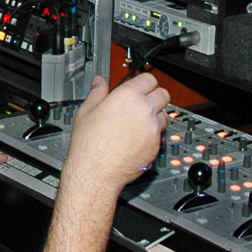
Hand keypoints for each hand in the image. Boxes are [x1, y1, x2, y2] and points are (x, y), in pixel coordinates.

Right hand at [60, 73, 170, 191]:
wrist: (96, 172)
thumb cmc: (89, 144)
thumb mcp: (86, 111)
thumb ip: (97, 92)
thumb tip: (99, 82)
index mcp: (127, 96)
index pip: (148, 78)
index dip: (143, 81)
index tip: (139, 85)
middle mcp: (144, 109)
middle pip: (163, 93)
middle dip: (155, 95)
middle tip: (144, 101)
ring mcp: (152, 128)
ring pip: (164, 114)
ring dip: (156, 114)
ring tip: (140, 121)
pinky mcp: (156, 144)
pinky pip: (160, 133)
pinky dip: (153, 133)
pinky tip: (138, 137)